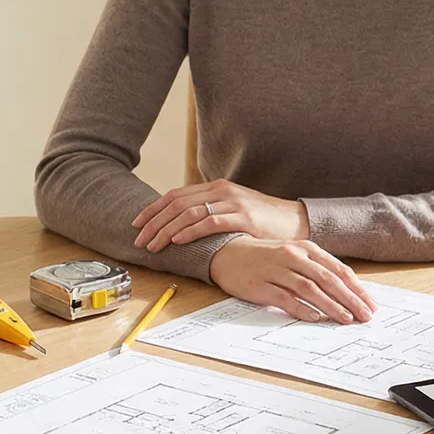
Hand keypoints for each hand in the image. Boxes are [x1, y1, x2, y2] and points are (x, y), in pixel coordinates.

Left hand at [133, 179, 306, 252]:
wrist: (296, 221)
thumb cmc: (262, 221)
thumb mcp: (233, 209)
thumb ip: (210, 211)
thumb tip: (180, 224)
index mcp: (216, 187)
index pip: (175, 195)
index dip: (153, 209)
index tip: (136, 224)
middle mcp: (222, 191)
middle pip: (177, 204)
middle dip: (154, 223)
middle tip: (139, 240)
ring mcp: (233, 203)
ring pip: (189, 213)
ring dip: (166, 230)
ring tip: (153, 245)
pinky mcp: (244, 218)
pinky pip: (211, 222)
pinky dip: (190, 231)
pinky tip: (177, 241)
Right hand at [209, 238, 374, 324]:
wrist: (227, 252)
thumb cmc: (265, 256)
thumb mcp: (294, 255)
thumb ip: (316, 269)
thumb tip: (344, 291)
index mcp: (306, 248)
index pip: (338, 269)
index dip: (357, 288)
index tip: (371, 304)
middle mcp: (293, 256)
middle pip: (328, 279)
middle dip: (350, 299)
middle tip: (365, 315)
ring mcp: (277, 270)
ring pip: (310, 289)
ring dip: (330, 305)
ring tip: (346, 319)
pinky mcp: (261, 285)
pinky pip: (285, 298)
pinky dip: (301, 308)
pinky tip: (315, 318)